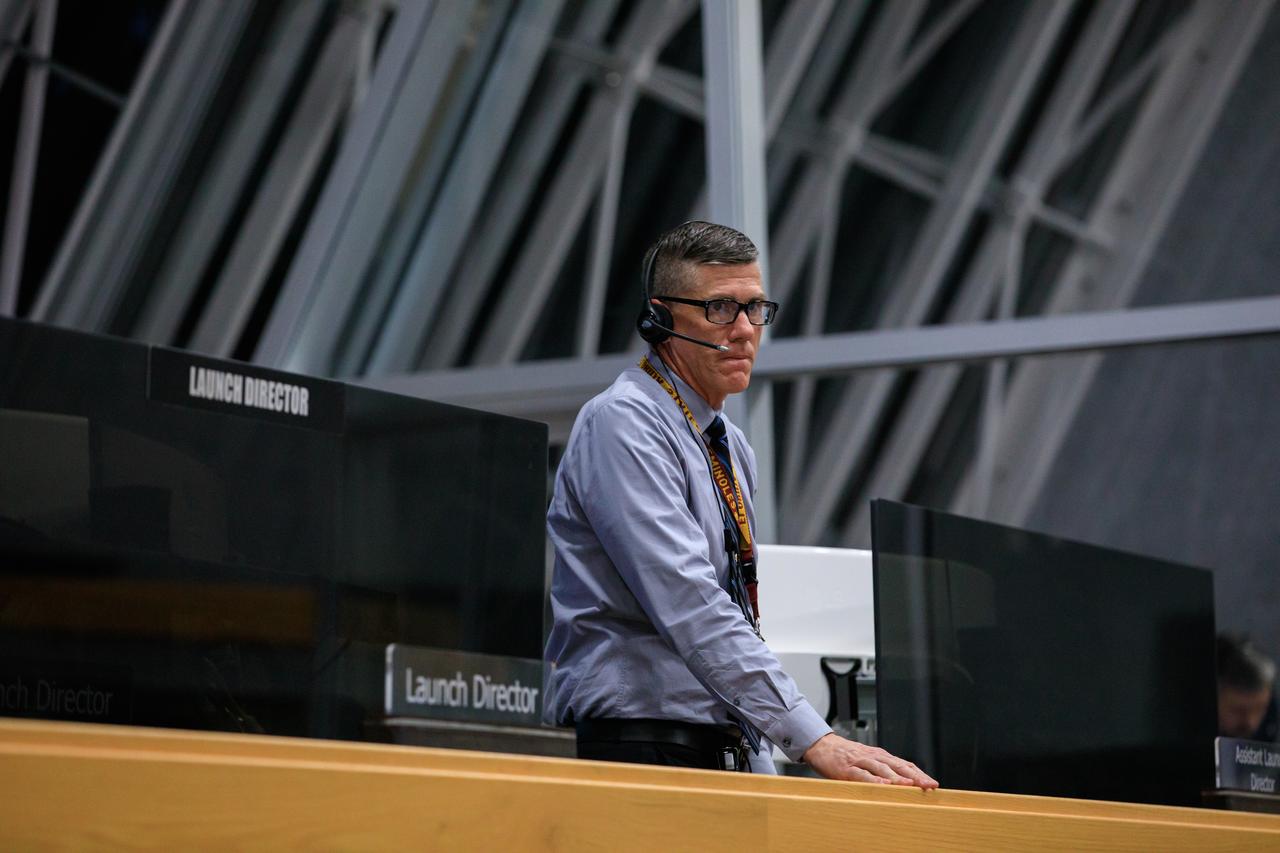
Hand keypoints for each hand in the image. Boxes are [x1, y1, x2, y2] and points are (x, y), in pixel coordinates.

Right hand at [801, 733, 938, 788]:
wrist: (821, 745)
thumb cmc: (846, 756)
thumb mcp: (867, 761)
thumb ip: (882, 770)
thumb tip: (902, 784)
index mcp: (880, 756)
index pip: (904, 764)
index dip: (919, 774)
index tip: (933, 784)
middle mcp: (873, 756)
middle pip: (898, 766)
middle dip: (915, 776)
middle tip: (929, 785)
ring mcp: (860, 761)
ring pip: (882, 768)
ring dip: (897, 777)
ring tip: (911, 785)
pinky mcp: (847, 768)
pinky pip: (862, 774)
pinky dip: (873, 779)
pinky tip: (883, 785)